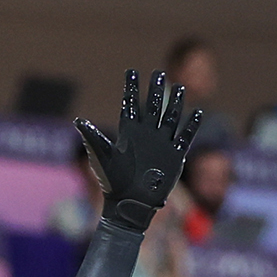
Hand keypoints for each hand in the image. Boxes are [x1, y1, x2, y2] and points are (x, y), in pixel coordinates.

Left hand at [74, 69, 205, 234]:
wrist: (129, 204)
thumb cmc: (112, 183)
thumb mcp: (101, 157)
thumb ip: (93, 138)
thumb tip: (78, 120)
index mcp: (129, 132)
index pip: (131, 104)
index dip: (131, 88)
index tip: (131, 72)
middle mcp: (146, 135)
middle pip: (153, 107)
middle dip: (155, 90)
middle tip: (158, 73)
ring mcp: (161, 144)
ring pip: (170, 118)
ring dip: (175, 103)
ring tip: (179, 87)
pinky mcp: (174, 156)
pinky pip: (185, 138)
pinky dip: (191, 126)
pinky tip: (197, 114)